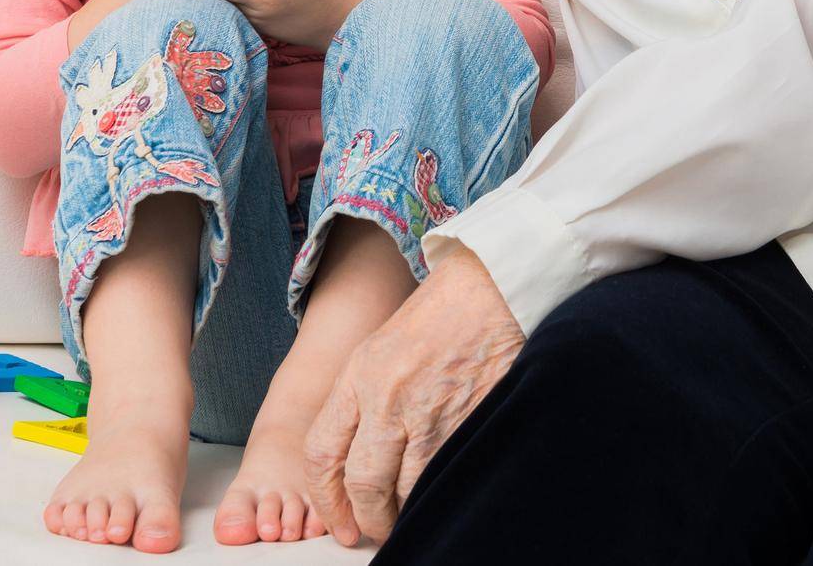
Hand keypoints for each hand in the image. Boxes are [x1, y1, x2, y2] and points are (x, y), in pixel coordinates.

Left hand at [304, 245, 525, 546]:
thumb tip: (354, 457)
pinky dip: (434, 493)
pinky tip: (435, 491)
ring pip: (404, 489)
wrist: (490, 285)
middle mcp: (387, 396)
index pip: (322, 451)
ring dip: (403, 511)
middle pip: (362, 483)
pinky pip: (441, 476)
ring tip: (407, 513)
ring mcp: (429, 410)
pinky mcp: (466, 419)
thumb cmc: (440, 313)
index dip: (326, 497)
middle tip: (373, 527)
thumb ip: (363, 397)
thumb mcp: (382, 346)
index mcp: (359, 373)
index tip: (338, 518)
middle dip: (366, 518)